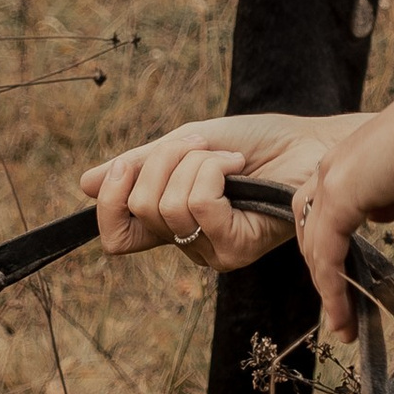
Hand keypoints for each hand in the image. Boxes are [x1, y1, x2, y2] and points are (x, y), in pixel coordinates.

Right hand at [81, 112, 359, 274]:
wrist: (309, 143)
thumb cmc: (257, 143)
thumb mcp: (186, 145)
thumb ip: (140, 165)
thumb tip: (84, 184)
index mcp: (169, 220)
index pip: (116, 237)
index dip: (108, 204)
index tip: (124, 167)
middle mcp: (186, 242)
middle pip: (139, 209)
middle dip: (163, 161)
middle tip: (200, 145)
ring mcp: (210, 250)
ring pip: (168, 206)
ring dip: (195, 162)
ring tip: (227, 157)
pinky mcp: (235, 249)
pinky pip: (199, 205)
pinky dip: (214, 171)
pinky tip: (239, 167)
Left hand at [292, 93, 393, 336]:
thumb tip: (381, 213)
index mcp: (351, 159)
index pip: (324, 209)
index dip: (328, 245)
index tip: (344, 278)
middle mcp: (333, 167)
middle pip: (311, 228)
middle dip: (322, 271)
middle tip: (339, 309)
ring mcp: (333, 179)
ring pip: (315, 244)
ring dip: (327, 288)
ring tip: (342, 324)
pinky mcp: (341, 196)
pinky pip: (326, 253)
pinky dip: (331, 287)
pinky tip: (342, 313)